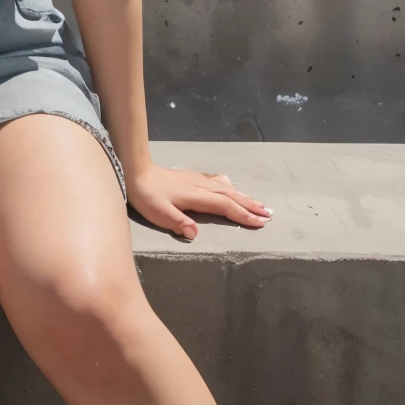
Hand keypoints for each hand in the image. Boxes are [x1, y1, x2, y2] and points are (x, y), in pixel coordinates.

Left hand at [125, 161, 272, 241]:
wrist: (136, 171)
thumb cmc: (146, 195)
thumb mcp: (158, 213)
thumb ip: (177, 223)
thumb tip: (195, 234)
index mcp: (196, 196)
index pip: (225, 207)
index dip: (243, 215)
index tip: (260, 222)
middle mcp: (201, 186)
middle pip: (231, 196)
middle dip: (250, 205)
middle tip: (269, 214)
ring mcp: (197, 180)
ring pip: (226, 188)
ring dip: (243, 196)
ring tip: (258, 204)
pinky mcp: (191, 177)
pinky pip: (217, 182)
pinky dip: (230, 187)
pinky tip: (232, 187)